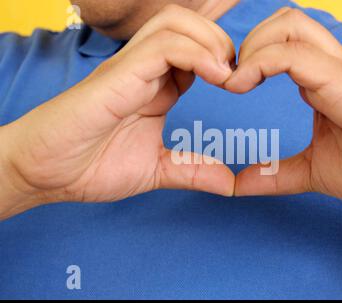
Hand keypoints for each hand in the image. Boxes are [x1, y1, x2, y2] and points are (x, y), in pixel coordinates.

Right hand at [0, 4, 234, 218]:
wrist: (43, 172)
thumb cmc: (88, 166)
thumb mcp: (154, 170)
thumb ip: (191, 171)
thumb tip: (228, 183)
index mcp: (155, 87)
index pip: (194, 51)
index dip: (222, 61)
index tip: (240, 87)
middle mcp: (143, 70)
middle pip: (187, 23)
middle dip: (221, 41)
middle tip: (236, 76)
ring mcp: (130, 68)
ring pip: (176, 22)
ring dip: (211, 41)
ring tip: (227, 75)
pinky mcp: (119, 75)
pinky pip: (164, 45)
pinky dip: (197, 53)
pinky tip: (215, 76)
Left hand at [225, 7, 341, 222]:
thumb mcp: (314, 172)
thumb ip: (276, 174)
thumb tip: (238, 183)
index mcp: (325, 81)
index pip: (282, 43)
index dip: (249, 58)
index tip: (228, 87)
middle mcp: (333, 67)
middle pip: (284, 21)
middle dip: (248, 43)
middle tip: (230, 80)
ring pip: (289, 25)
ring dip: (252, 48)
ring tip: (236, 83)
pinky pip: (295, 55)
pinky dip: (261, 63)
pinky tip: (243, 87)